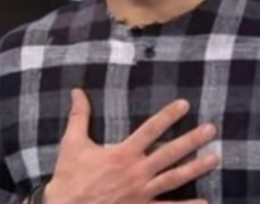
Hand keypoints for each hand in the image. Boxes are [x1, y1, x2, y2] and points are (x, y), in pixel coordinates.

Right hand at [43, 89, 218, 203]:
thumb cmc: (70, 175)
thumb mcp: (73, 142)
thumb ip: (79, 115)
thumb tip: (77, 91)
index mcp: (122, 154)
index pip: (150, 130)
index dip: (168, 116)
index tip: (184, 105)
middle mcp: (136, 172)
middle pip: (170, 153)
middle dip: (192, 140)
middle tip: (211, 129)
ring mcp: (141, 193)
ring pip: (175, 178)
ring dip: (196, 168)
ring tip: (214, 158)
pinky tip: (204, 202)